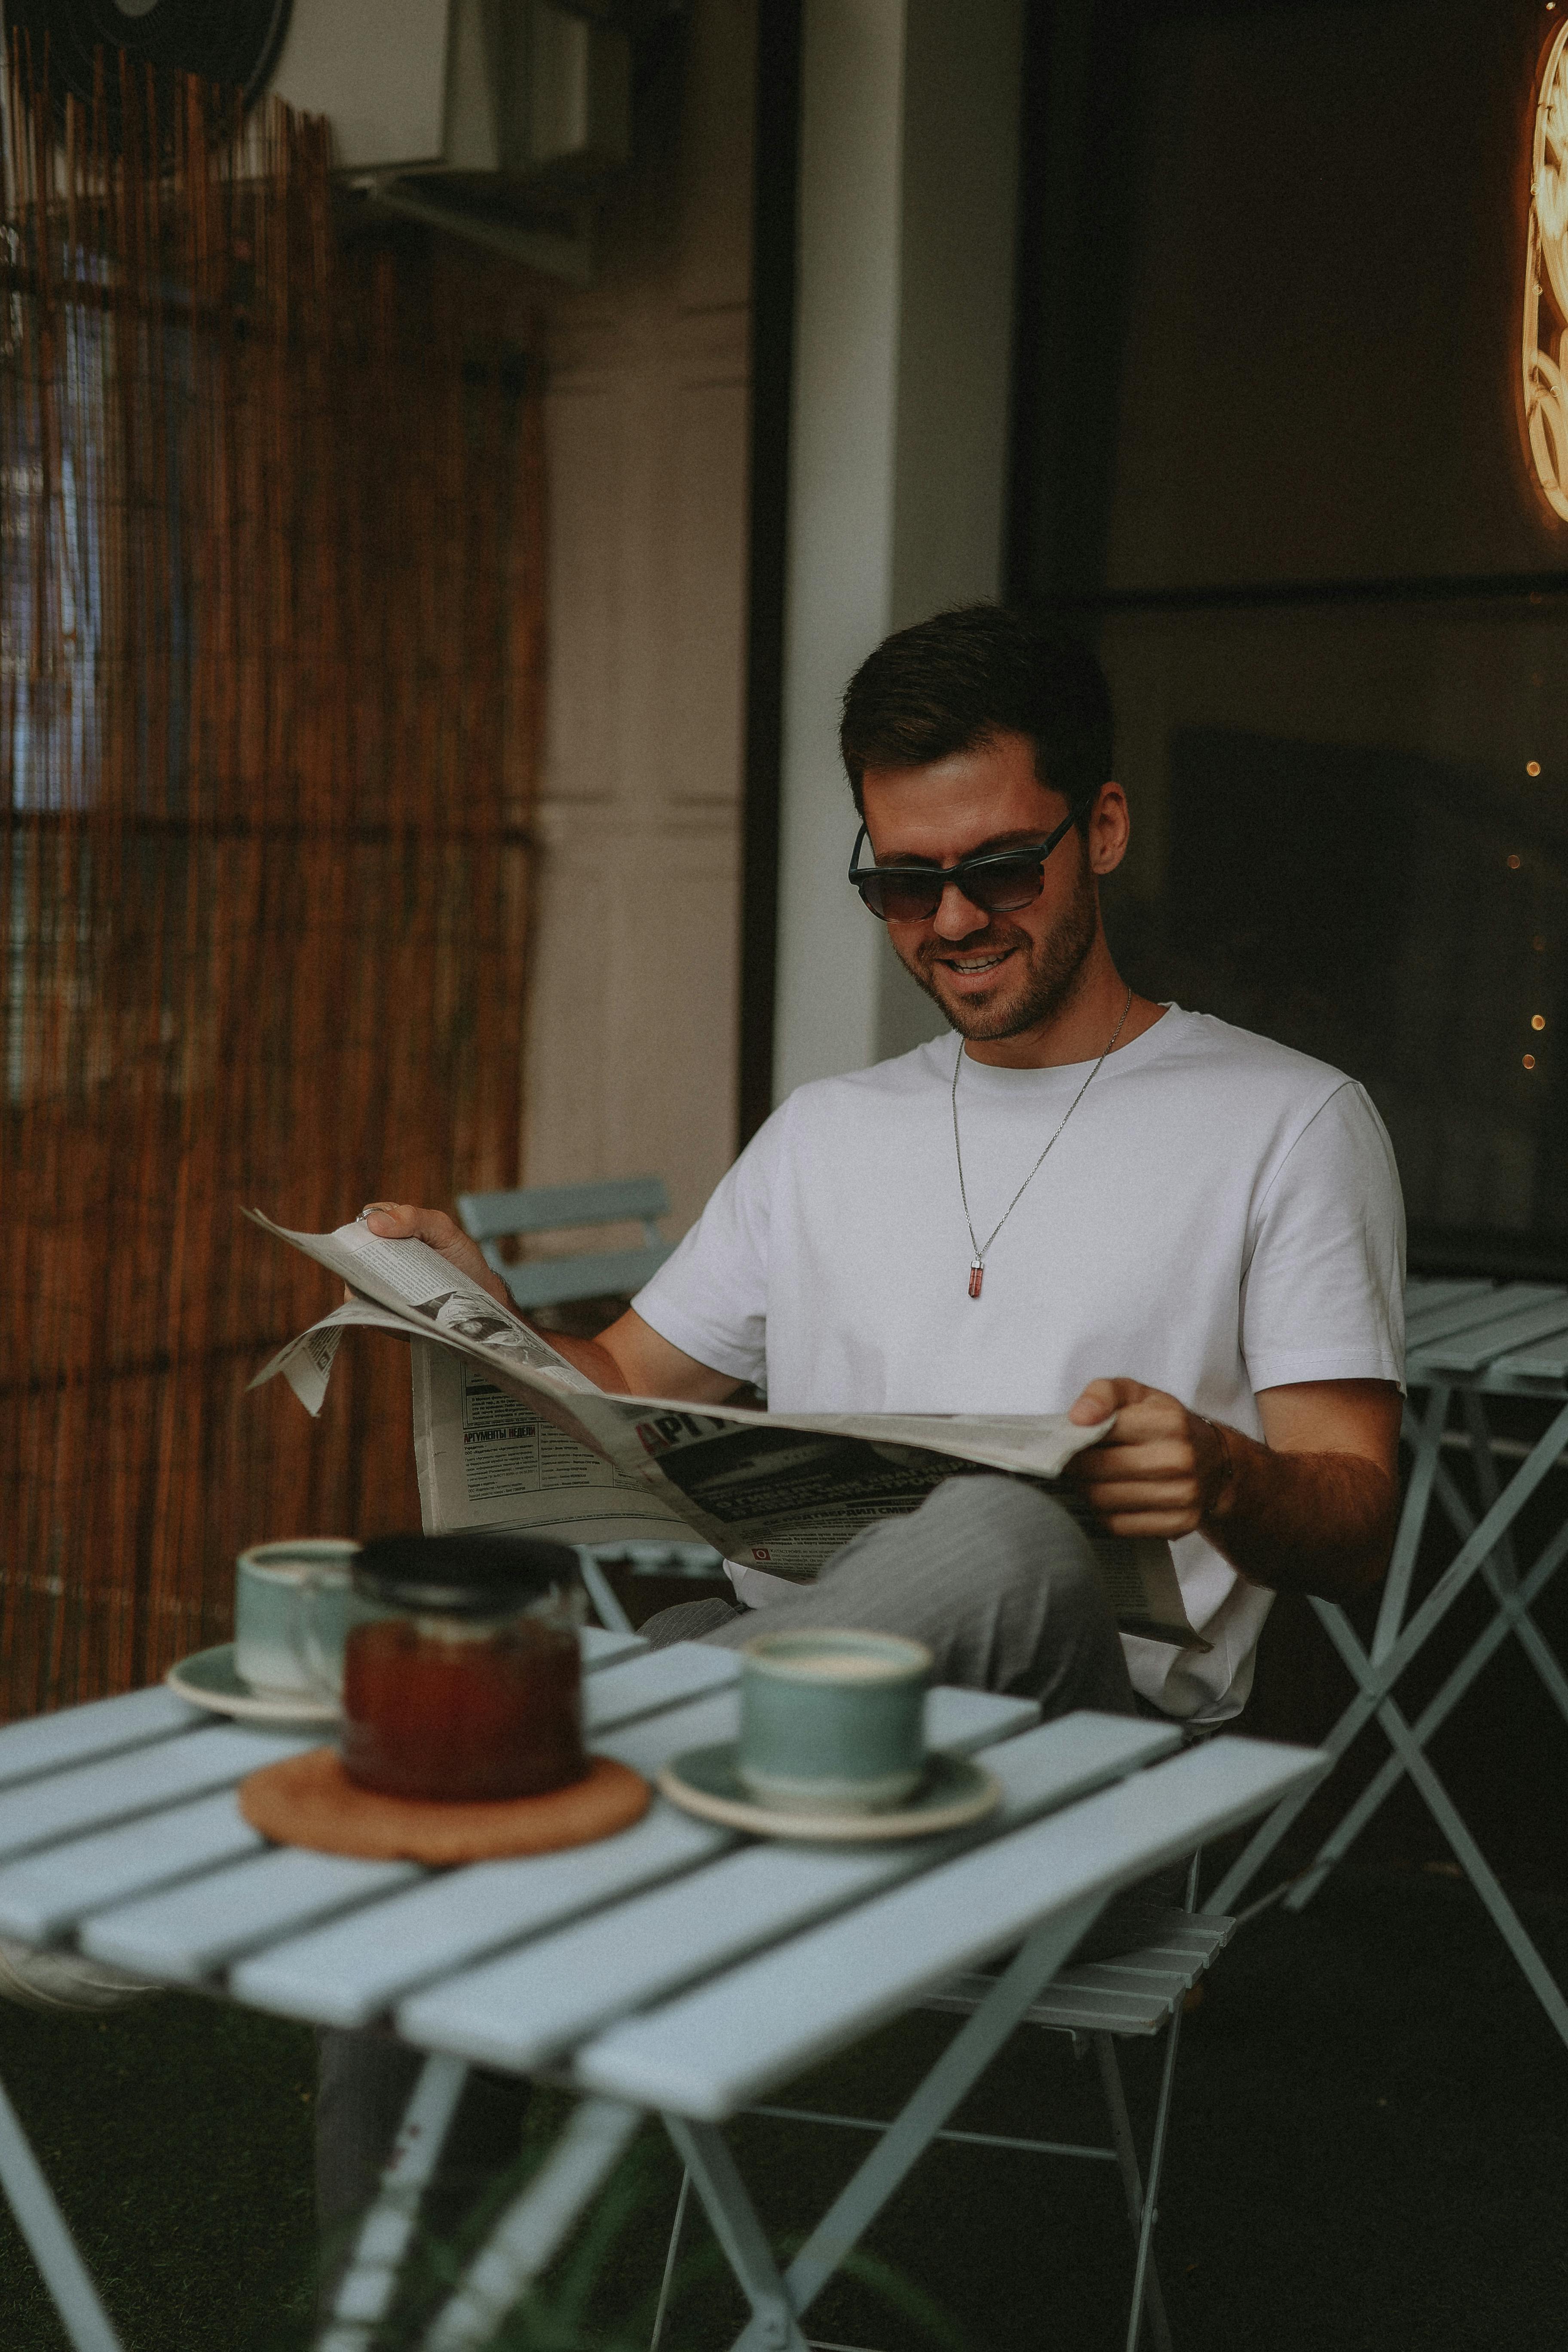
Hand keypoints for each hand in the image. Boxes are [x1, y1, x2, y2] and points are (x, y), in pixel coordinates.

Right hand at [359, 1202, 512, 1310]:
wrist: (480, 1297)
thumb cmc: (459, 1257)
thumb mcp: (443, 1229)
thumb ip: (414, 1218)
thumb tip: (373, 1222)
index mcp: (389, 1233)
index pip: (362, 1226)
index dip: (365, 1229)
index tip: (378, 1234)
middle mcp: (378, 1260)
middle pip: (352, 1258)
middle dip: (360, 1261)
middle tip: (379, 1266)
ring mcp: (379, 1288)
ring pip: (355, 1287)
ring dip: (366, 1289)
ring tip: (389, 1291)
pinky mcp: (385, 1314)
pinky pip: (369, 1314)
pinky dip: (377, 1312)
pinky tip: (394, 1311)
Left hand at [1066, 1376, 1231, 1536]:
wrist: (1215, 1461)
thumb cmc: (1164, 1424)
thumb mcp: (1137, 1394)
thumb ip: (1103, 1393)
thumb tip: (1078, 1417)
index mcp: (1167, 1421)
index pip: (1101, 1432)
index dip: (1074, 1439)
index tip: (1065, 1442)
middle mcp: (1178, 1459)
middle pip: (1098, 1470)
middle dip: (1074, 1468)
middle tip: (1066, 1465)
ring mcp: (1182, 1494)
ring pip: (1104, 1501)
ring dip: (1084, 1492)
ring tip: (1083, 1481)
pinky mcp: (1179, 1523)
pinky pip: (1119, 1526)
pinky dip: (1102, 1515)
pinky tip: (1103, 1501)